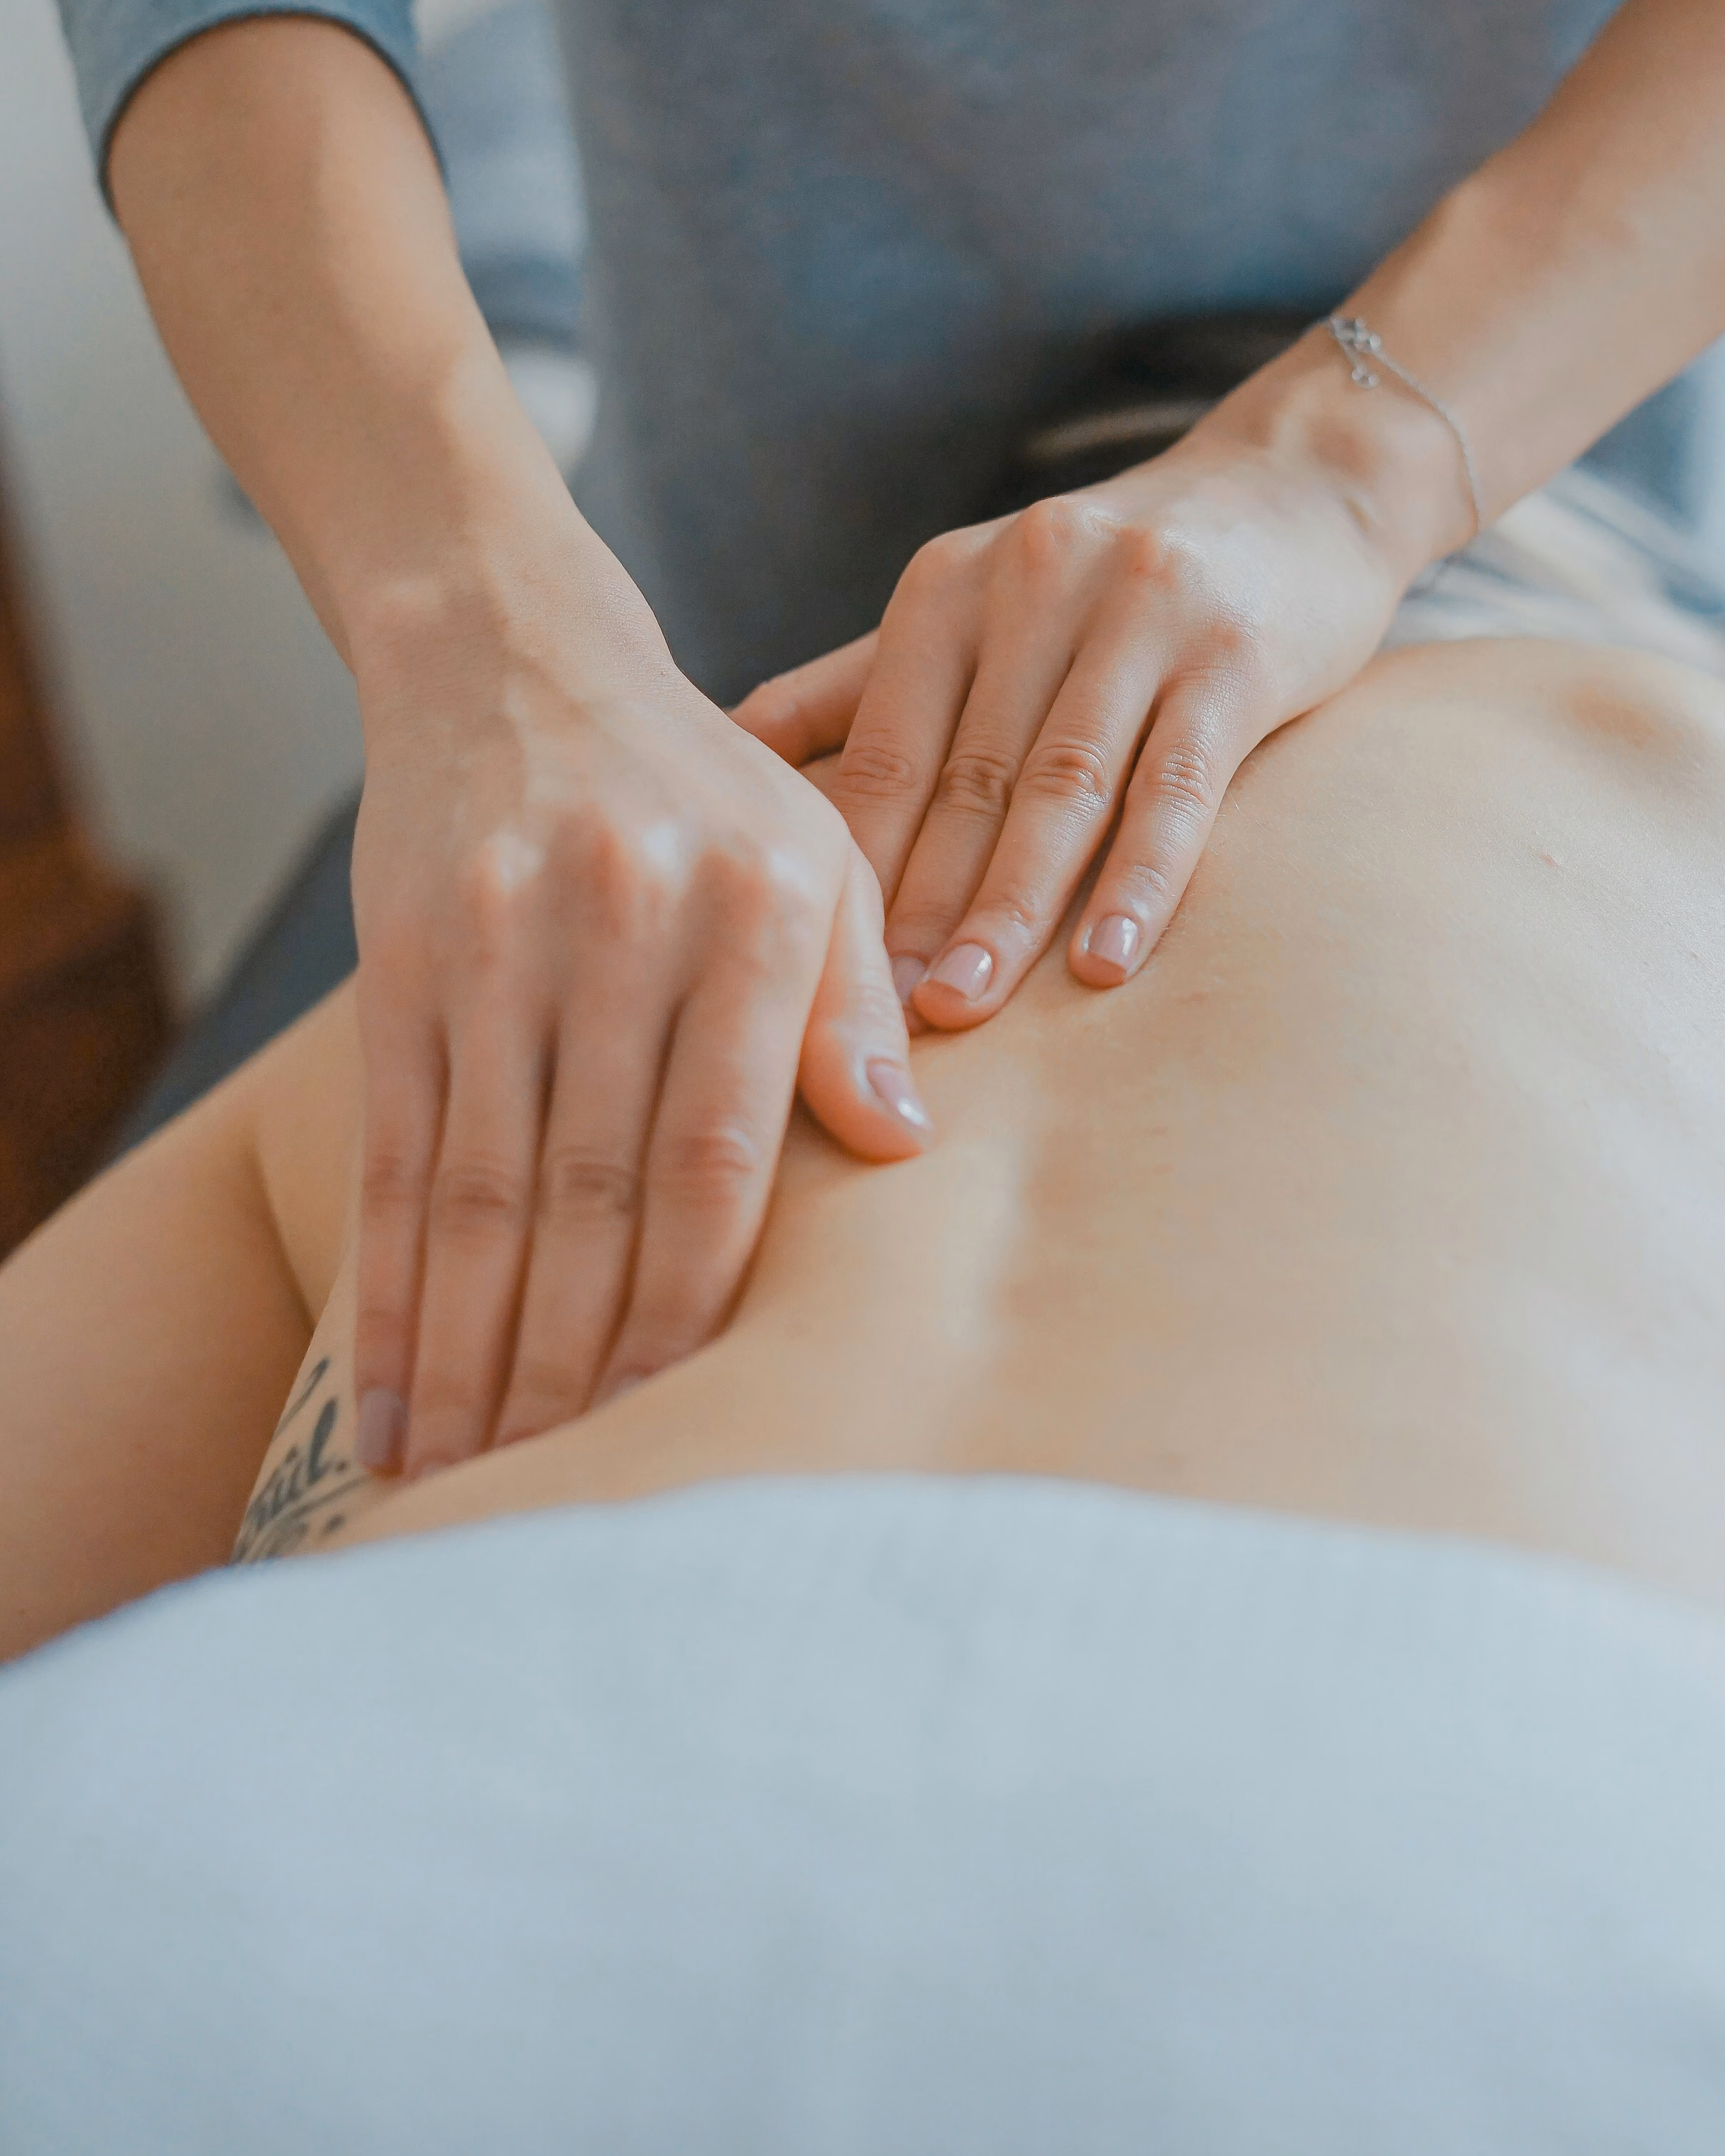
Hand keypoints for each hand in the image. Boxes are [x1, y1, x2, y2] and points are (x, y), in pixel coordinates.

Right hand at [347, 522, 929, 1480]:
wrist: (515, 657)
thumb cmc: (703, 790)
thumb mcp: (819, 856)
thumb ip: (857, 1002)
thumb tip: (903, 1149)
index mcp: (756, 910)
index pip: (722, 1153)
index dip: (694, 1304)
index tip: (684, 1424)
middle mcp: (625, 926)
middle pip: (594, 1193)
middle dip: (578, 1364)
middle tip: (569, 1498)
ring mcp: (500, 945)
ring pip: (483, 1192)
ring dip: (474, 1355)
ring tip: (469, 1484)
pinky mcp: (403, 963)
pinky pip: (396, 1156)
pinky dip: (390, 1291)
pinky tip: (390, 1397)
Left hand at [735, 359, 1433, 1028]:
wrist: (1295, 485)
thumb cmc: (1110, 579)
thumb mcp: (975, 604)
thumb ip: (857, 684)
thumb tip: (721, 753)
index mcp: (949, 586)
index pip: (884, 749)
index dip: (848, 867)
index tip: (811, 978)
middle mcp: (1034, 583)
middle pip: (965, 778)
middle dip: (916, 907)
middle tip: (874, 1024)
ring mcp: (1141, 612)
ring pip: (1062, 786)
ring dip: (1011, 906)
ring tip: (966, 1006)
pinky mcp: (1237, 652)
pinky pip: (1179, 783)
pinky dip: (1140, 878)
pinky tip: (1105, 963)